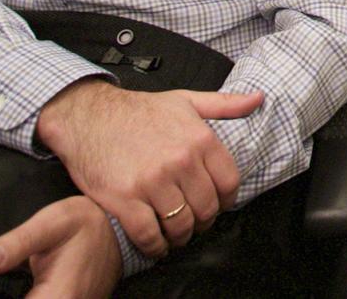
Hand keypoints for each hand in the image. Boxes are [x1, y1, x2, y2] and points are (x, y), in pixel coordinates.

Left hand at [0, 196, 120, 298]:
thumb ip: (14, 245)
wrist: (118, 231)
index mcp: (57, 297)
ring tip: (18, 279)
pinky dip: (30, 295)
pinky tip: (27, 286)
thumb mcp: (49, 224)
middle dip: (6, 295)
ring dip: (17, 295)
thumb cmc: (86, 225)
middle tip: (5, 277)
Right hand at [35, 79, 261, 257]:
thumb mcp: (185, 100)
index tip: (217, 205)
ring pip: (180, 225)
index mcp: (199, 139)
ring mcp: (152, 182)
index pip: (229, 183)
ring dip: (180, 236)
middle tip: (194, 222)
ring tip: (175, 234)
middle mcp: (180, 161)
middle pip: (207, 209)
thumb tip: (258, 99)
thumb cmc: (137, 110)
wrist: (88, 116)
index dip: (226, 200)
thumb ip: (225, 104)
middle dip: (203, 221)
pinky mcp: (125, 199)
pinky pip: (149, 235)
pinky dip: (155, 246)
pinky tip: (155, 244)